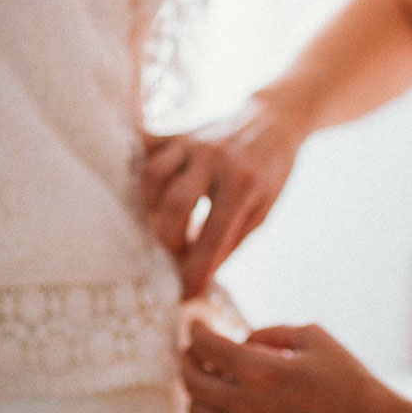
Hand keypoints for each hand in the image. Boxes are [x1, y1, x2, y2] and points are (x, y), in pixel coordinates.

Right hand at [141, 94, 307, 297]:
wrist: (276, 118)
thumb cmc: (271, 171)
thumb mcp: (264, 209)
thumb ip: (232, 239)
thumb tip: (200, 275)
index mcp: (243, 183)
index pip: (213, 234)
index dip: (196, 269)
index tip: (186, 294)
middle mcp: (215, 159)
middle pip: (175, 204)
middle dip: (169, 240)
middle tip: (174, 257)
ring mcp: (192, 141)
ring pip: (154, 175)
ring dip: (151, 208)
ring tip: (162, 224)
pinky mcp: (178, 131)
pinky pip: (145, 146)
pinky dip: (135, 167)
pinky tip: (138, 188)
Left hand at [182, 321, 394, 412]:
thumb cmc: (348, 379)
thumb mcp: (315, 336)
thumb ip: (272, 332)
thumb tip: (244, 339)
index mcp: (265, 371)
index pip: (209, 348)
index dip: (196, 331)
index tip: (196, 323)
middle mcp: (250, 405)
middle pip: (193, 382)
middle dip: (187, 359)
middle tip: (194, 349)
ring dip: (195, 391)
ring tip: (210, 378)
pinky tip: (223, 407)